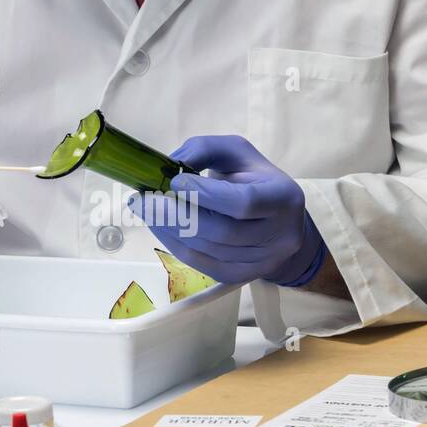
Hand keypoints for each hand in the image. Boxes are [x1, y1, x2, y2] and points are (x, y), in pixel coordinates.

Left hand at [129, 135, 325, 286]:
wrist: (281, 223)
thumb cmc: (255, 180)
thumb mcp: (237, 153)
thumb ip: (205, 149)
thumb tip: (171, 163)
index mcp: (283, 198)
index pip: (243, 202)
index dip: (205, 194)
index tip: (173, 182)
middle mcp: (279, 235)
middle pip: (222, 231)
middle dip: (176, 215)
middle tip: (143, 200)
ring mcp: (262, 262)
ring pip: (208, 250)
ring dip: (169, 230)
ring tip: (146, 210)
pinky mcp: (242, 277)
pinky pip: (203, 265)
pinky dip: (175, 246)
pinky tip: (159, 227)